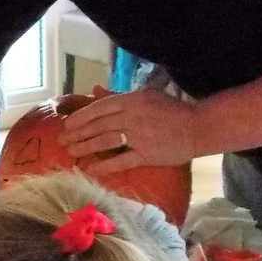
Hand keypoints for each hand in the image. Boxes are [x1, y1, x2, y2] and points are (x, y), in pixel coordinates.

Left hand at [59, 88, 197, 174]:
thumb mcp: (145, 96)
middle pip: (98, 125)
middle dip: (77, 134)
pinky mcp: (147, 154)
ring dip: (84, 147)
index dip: (80, 117)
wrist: (199, 127)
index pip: (99, 108)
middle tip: (62, 142)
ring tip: (71, 152)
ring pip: (104, 141)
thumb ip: (118, 95)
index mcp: (132, 100)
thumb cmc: (171, 111)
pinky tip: (89, 170)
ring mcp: (140, 136)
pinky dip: (103, 166)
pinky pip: (120, 161)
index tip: (66, 125)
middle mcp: (133, 116)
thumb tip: (94, 90)